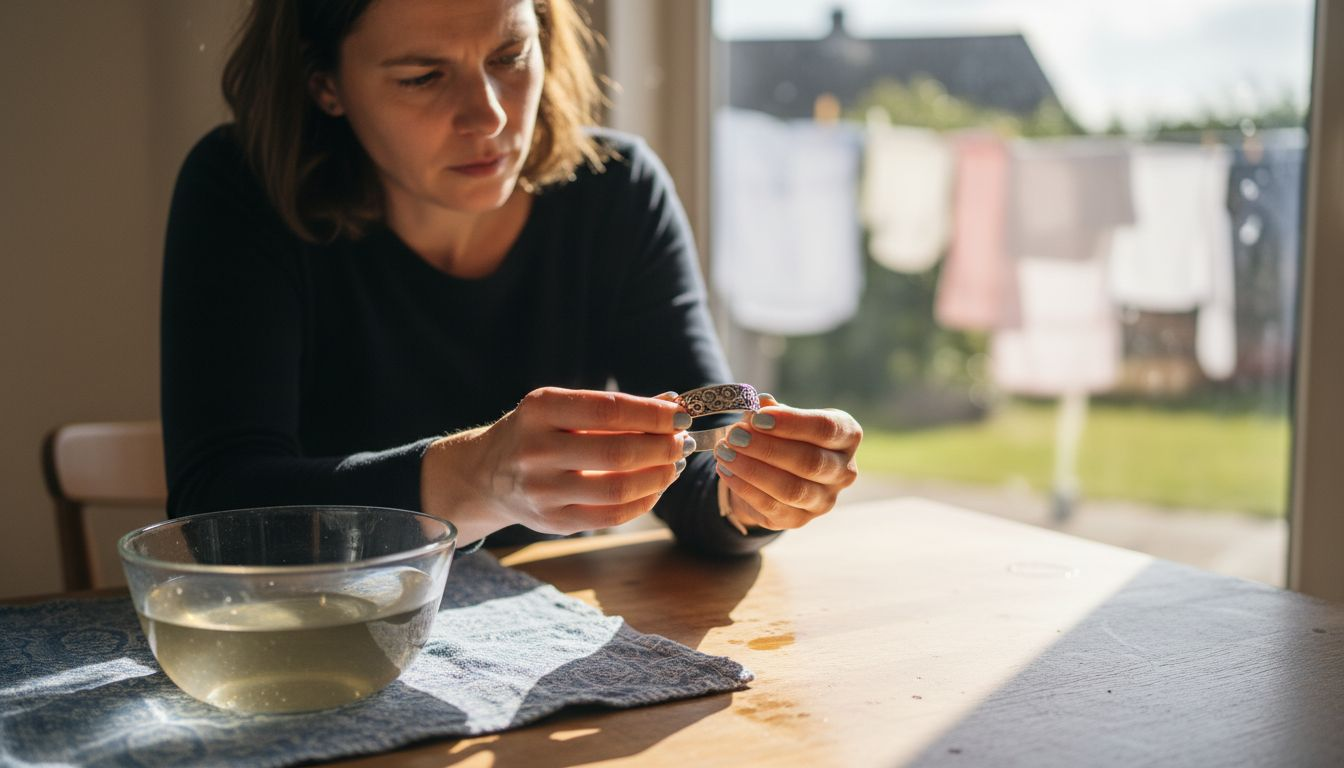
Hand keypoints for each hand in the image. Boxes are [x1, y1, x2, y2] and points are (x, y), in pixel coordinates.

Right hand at [422, 387, 693, 541]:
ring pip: (618, 487)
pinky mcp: (552, 521)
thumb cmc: (539, 433)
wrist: (487, 474)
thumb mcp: (564, 409)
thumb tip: (674, 404)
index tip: (682, 415)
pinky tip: (656, 487)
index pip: (608, 410)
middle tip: (683, 442)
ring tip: (674, 464)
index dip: (653, 414)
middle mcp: (536, 449)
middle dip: (662, 447)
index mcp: (540, 409)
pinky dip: (644, 501)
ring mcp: (542, 489)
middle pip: (618, 452)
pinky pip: (611, 516)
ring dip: (658, 476)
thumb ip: (617, 407)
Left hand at [713, 394, 861, 530]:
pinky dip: (745, 488)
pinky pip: (772, 507)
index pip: (826, 429)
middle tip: (735, 435)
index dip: (792, 423)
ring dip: (752, 470)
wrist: (774, 473)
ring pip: (791, 489)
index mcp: (846, 437)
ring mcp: (824, 500)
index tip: (758, 417)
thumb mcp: (780, 417)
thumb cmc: (782, 436)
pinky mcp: (799, 520)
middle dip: (767, 448)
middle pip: (810, 461)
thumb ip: (772, 410)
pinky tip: (726, 471)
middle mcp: (843, 471)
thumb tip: (762, 403)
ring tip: (724, 452)